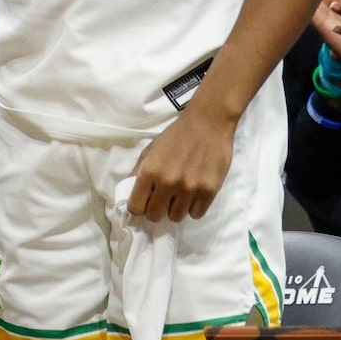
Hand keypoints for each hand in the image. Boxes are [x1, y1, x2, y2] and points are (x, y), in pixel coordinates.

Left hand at [127, 105, 234, 222]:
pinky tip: (194, 195)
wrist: (207, 122)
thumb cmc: (176, 136)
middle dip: (157, 209)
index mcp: (150, 171)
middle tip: (164, 199)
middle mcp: (168, 182)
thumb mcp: (150, 150)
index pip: (135, 207)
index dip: (139, 206)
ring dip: (176, 209)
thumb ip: (139, 172)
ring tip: (181, 195)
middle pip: (154, 216)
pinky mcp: (209, 190)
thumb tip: (131, 194)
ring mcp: (189, 188)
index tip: (145, 202)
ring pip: (176, 217)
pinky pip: (196, 214)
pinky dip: (194, 207)